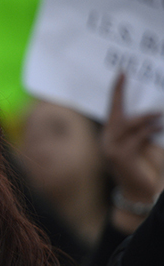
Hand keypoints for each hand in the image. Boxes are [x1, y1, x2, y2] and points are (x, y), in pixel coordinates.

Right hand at [102, 73, 163, 230]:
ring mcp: (110, 150)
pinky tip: (159, 126)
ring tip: (161, 114)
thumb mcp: (143, 143)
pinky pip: (135, 138)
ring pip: (126, 125)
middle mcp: (106, 141)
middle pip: (116, 115)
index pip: (112, 110)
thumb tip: (156, 111)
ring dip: (145, 118)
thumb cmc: (144, 167)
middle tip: (143, 91)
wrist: (141, 192)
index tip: (122, 73)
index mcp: (110, 136)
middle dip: (126, 100)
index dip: (117, 92)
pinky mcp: (120, 157)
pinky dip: (148, 130)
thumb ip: (143, 128)